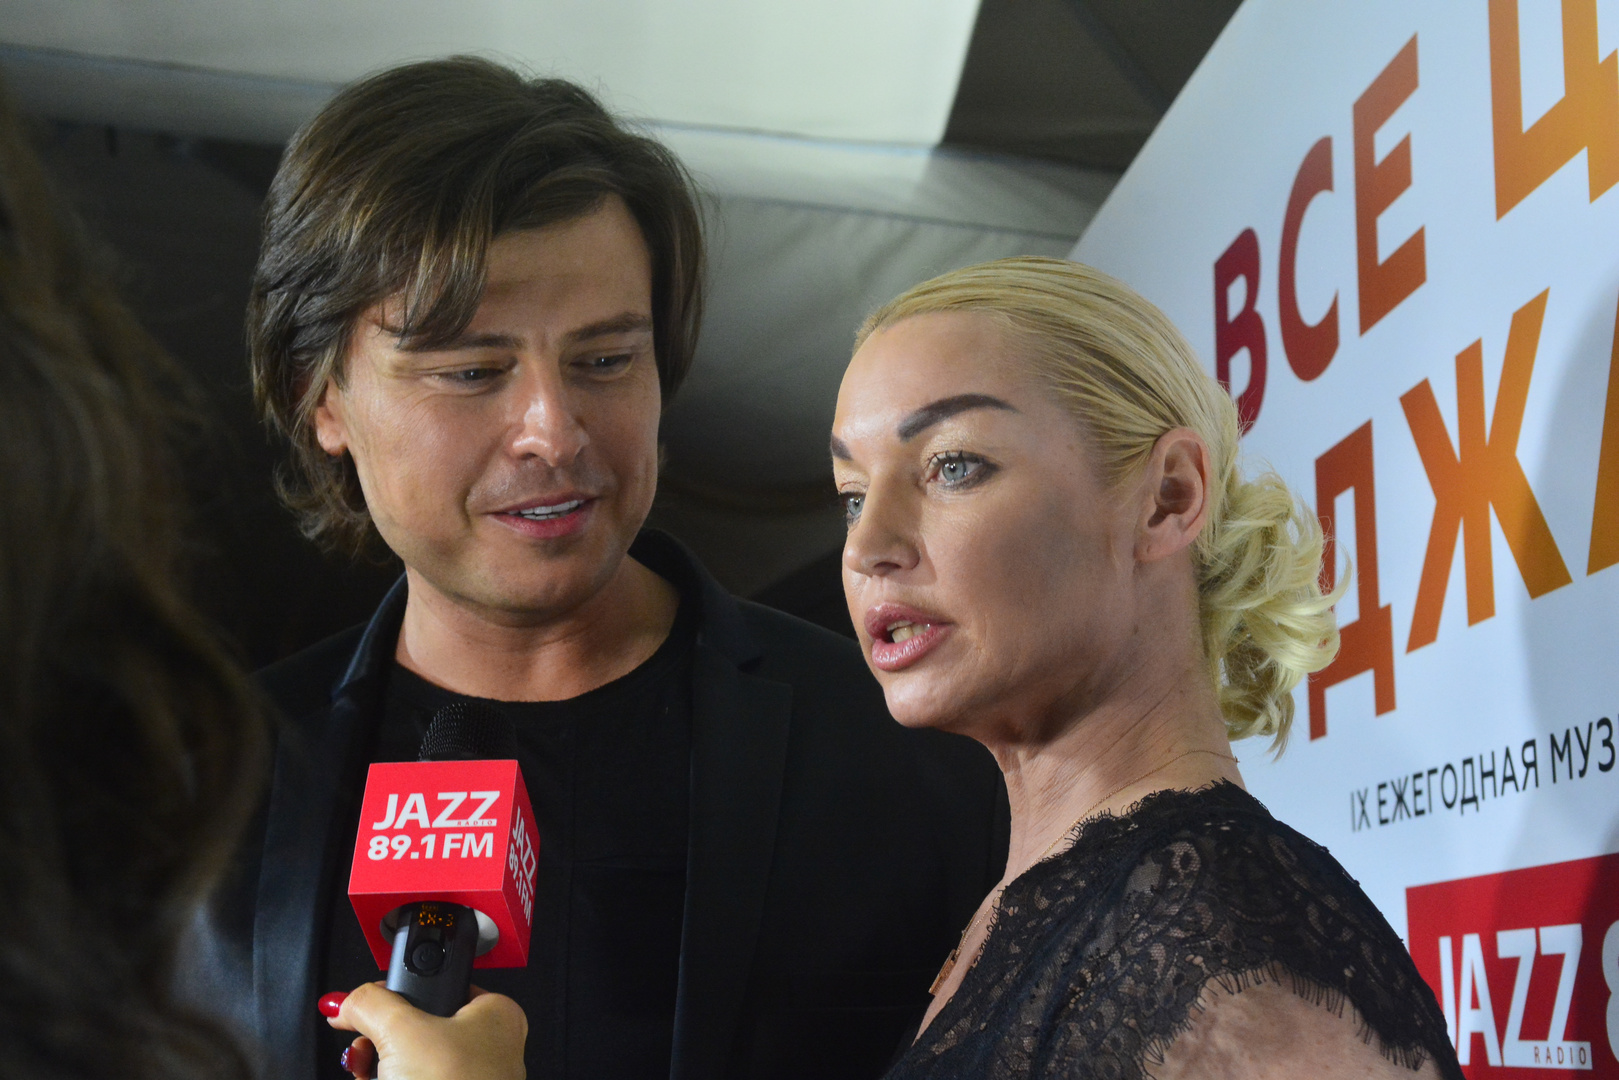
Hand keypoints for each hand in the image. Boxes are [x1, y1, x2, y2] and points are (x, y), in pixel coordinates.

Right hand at [324, 981, 526, 1079]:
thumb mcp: (400, 1030)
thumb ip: (370, 1004)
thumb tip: (348, 1000)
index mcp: (494, 1013)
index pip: (436, 986)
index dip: (396, 996)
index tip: (365, 1009)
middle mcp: (489, 1045)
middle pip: (417, 1028)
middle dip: (380, 1041)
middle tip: (366, 1049)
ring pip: (411, 1062)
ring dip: (380, 1069)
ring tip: (370, 1075)